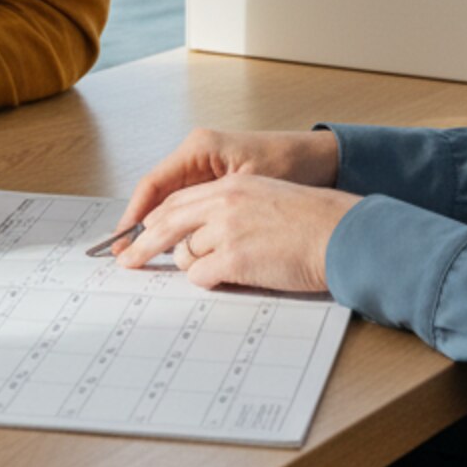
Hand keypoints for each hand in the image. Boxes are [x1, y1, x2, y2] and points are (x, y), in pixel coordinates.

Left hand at [114, 173, 357, 292]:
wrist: (339, 234)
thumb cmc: (309, 222)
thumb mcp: (263, 198)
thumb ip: (228, 209)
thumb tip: (194, 236)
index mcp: (229, 185)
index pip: (176, 201)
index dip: (152, 220)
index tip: (137, 235)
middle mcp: (222, 202)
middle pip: (165, 223)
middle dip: (142, 244)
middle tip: (127, 261)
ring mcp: (226, 229)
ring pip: (185, 255)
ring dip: (195, 266)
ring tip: (226, 268)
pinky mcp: (234, 258)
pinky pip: (202, 277)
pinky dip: (211, 281)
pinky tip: (234, 277)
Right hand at [116, 126, 339, 234]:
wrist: (318, 159)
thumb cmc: (290, 165)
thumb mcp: (248, 188)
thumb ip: (213, 213)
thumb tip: (182, 244)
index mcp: (199, 148)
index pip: (154, 184)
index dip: (135, 215)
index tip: (123, 241)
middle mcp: (196, 154)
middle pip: (157, 194)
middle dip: (140, 225)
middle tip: (125, 255)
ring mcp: (205, 166)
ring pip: (170, 201)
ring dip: (156, 227)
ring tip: (140, 254)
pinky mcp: (215, 179)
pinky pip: (187, 203)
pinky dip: (177, 224)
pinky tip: (171, 245)